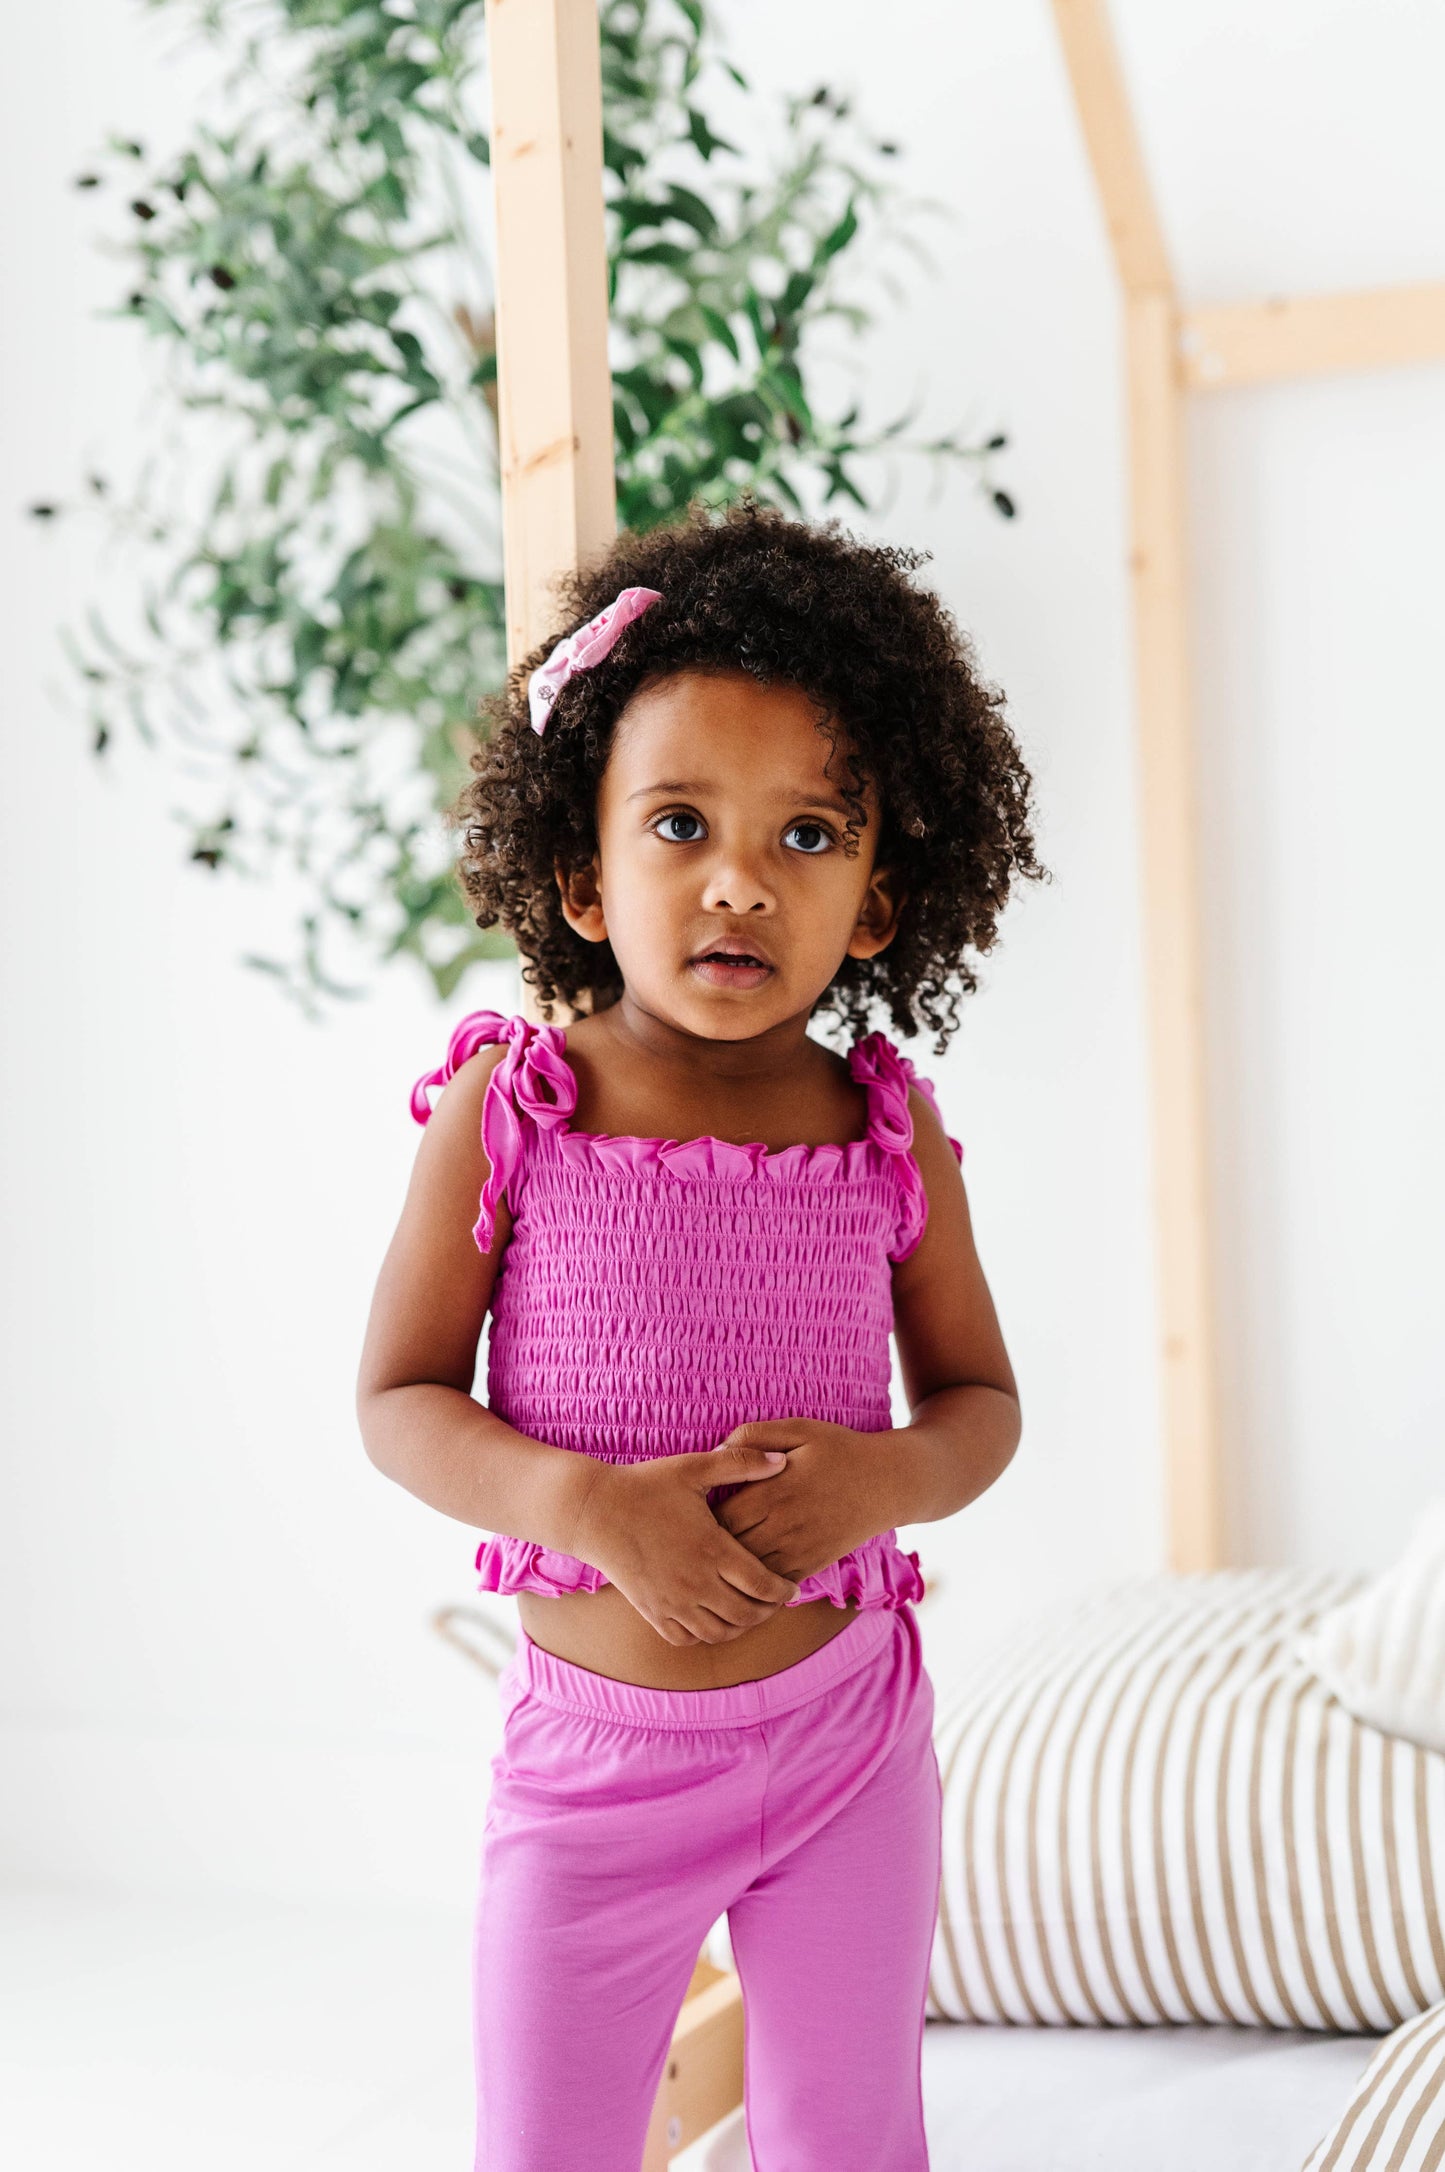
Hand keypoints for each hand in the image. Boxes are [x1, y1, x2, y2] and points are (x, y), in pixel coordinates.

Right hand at [568, 1442, 801, 1646]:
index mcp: (712, 1549)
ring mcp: (672, 1601)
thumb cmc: (646, 1486)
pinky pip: (686, 1638)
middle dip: (767, 1612)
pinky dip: (705, 1636)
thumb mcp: (694, 1467)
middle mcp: (696, 1582)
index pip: (762, 1585)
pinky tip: (712, 1620)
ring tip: (748, 1613)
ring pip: (719, 1633)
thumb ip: (741, 1463)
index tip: (790, 1588)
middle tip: (775, 1602)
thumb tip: (782, 1462)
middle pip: (746, 1614)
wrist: (594, 1511)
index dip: (782, 1591)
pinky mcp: (652, 1611)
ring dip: (740, 1627)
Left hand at [710, 1419, 890, 1583]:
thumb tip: (714, 1452)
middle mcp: (784, 1526)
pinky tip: (741, 1576)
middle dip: (709, 1548)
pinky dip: (754, 1584)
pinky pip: (774, 1585)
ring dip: (729, 1570)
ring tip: (709, 1562)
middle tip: (692, 1542)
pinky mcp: (812, 1565)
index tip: (690, 1514)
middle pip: (730, 1550)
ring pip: (750, 1573)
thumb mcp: (797, 1429)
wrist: (887, 1483)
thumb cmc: (838, 1450)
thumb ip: (752, 1437)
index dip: (701, 1520)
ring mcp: (799, 1550)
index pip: (721, 1517)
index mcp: (774, 1491)